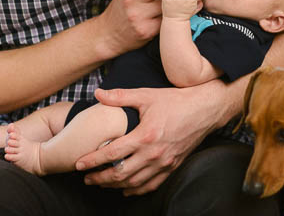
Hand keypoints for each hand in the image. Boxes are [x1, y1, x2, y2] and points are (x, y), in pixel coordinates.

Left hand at [74, 83, 226, 194]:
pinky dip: (136, 190)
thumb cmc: (176, 100)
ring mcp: (164, 163)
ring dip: (114, 185)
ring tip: (101, 183)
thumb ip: (120, 96)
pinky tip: (125, 189)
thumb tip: (98, 92)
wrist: (205, 109)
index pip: (112, 153)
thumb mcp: (146, 95)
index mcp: (145, 136)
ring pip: (134, 183)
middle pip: (120, 173)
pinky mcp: (172, 167)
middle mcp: (154, 153)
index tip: (78, 164)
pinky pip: (151, 185)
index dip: (92, 160)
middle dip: (100, 178)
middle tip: (86, 178)